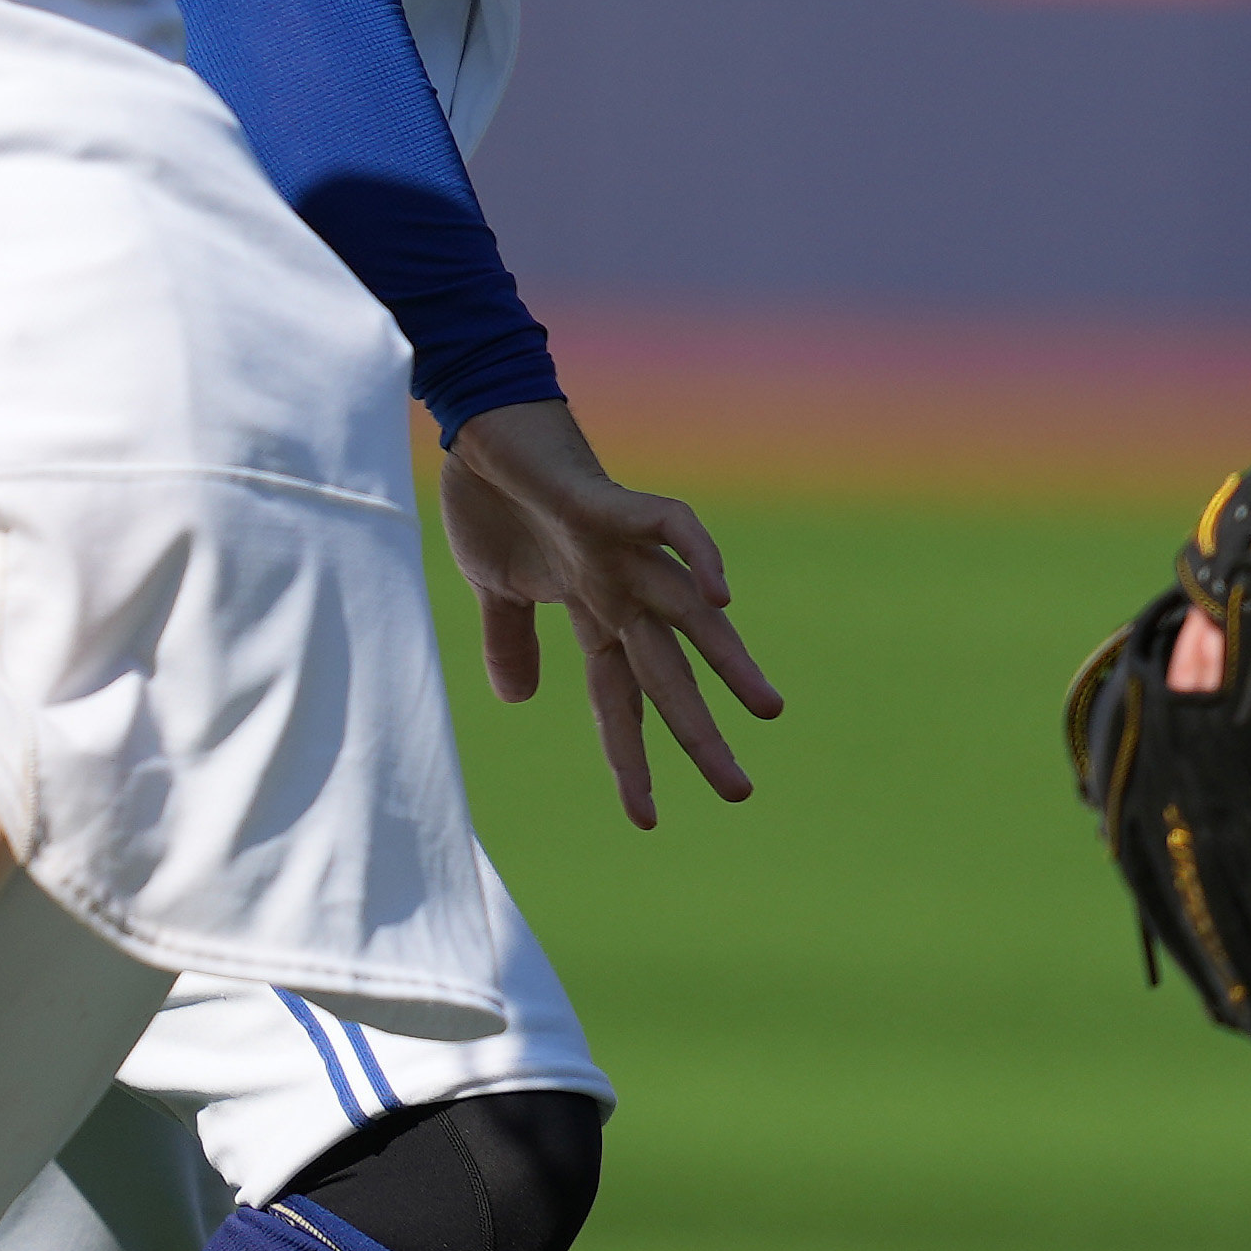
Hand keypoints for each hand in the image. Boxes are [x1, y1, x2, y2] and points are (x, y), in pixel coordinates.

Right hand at [437, 397, 780, 827]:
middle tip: (739, 792)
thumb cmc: (495, 501)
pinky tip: (724, 594)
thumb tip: (521, 700)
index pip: (619, 701)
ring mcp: (623, 553)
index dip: (632, 758)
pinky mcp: (614, 508)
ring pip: (689, 613)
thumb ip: (515, 644)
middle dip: (699, 733)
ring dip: (728, 660)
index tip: (645, 820)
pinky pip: (670, 527)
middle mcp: (621, 592)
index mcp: (594, 616)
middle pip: (668, 675)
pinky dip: (700, 556)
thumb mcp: (497, 590)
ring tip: (767, 709)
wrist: (483, 431)